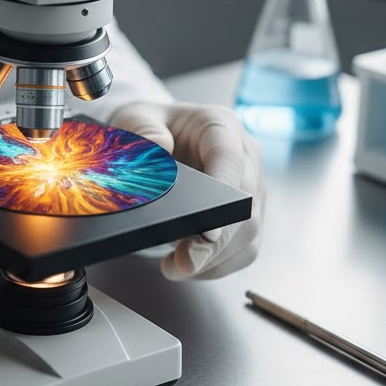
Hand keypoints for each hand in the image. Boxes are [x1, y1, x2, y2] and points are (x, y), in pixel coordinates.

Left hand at [109, 102, 263, 279]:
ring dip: (216, 259)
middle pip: (246, 205)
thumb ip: (143, 129)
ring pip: (249, 232)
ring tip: (177, 268)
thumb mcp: (135, 118)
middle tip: (185, 263)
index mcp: (221, 126)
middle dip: (217, 242)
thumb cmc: (151, 125)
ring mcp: (250, 187)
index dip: (223, 194)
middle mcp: (244, 156)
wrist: (158, 135)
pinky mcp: (245, 215)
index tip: (208, 229)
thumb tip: (157, 146)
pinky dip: (217, 264)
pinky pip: (243, 248)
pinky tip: (189, 267)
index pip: (230, 160)